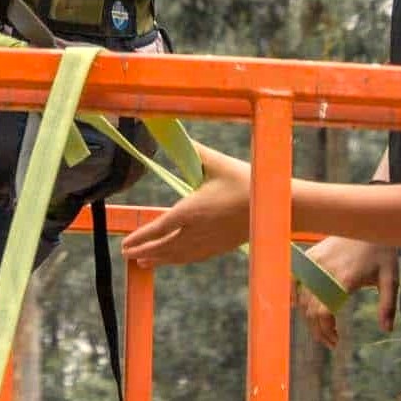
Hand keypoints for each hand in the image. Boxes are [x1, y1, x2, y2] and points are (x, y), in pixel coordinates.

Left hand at [123, 143, 252, 269]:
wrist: (274, 206)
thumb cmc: (246, 181)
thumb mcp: (217, 163)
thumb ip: (194, 152)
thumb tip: (177, 138)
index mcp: (192, 211)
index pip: (159, 228)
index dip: (141, 238)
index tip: (125, 244)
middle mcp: (198, 231)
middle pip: (165, 246)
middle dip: (144, 251)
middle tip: (126, 254)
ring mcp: (210, 242)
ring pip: (178, 255)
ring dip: (158, 259)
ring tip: (142, 263)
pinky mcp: (221, 247)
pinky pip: (193, 257)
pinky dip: (178, 260)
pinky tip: (172, 260)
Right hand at [298, 235, 399, 348]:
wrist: (369, 223)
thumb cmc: (380, 251)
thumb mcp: (390, 278)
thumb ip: (387, 305)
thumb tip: (387, 329)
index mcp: (344, 279)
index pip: (323, 312)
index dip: (325, 330)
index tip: (335, 341)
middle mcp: (325, 272)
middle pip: (310, 308)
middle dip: (317, 329)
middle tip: (329, 342)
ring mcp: (315, 263)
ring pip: (302, 297)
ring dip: (307, 316)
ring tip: (319, 329)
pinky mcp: (311, 255)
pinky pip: (295, 278)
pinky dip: (293, 293)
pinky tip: (298, 306)